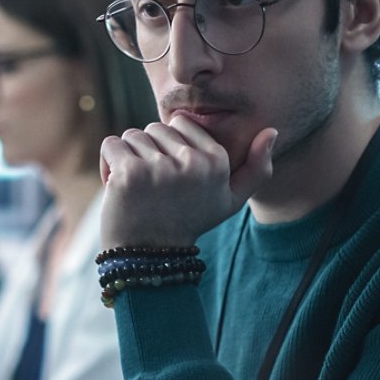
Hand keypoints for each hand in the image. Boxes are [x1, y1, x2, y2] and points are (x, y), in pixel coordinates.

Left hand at [98, 115, 275, 248]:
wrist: (149, 257)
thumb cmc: (189, 221)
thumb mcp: (231, 200)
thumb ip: (257, 169)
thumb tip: (271, 131)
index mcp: (217, 161)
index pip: (181, 122)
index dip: (170, 147)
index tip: (172, 177)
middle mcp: (192, 162)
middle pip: (155, 128)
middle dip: (149, 152)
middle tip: (153, 188)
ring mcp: (160, 168)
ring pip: (132, 136)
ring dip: (128, 159)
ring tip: (137, 190)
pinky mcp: (130, 173)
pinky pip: (111, 145)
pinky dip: (108, 164)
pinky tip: (119, 187)